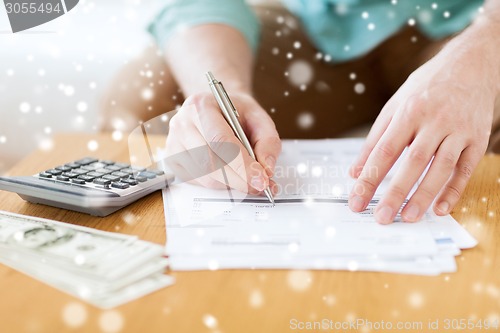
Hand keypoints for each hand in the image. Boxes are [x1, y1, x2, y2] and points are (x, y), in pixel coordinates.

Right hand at [165, 91, 280, 194]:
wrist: (217, 108)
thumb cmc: (237, 113)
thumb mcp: (259, 119)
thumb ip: (268, 143)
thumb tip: (266, 170)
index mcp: (202, 105)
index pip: (220, 140)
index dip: (242, 165)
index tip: (261, 180)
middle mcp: (182, 124)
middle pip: (210, 163)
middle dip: (239, 180)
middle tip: (259, 186)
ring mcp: (173, 143)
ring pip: (204, 177)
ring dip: (230, 184)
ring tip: (245, 177)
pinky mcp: (173, 161)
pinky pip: (198, 182)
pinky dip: (218, 184)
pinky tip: (228, 172)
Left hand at [348, 47, 495, 223]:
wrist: (471, 64)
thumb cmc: (426, 87)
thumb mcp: (394, 106)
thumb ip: (374, 139)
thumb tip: (355, 171)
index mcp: (408, 112)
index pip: (384, 151)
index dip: (370, 179)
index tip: (357, 201)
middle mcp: (434, 120)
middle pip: (412, 162)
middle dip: (395, 193)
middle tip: (382, 218)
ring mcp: (459, 129)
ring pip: (441, 168)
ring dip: (424, 195)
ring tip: (409, 217)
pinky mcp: (477, 138)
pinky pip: (465, 168)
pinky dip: (454, 190)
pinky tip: (440, 208)